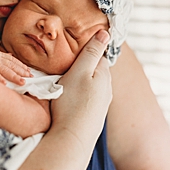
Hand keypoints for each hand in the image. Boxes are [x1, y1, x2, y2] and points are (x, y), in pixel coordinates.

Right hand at [46, 31, 113, 145]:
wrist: (73, 137)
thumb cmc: (73, 102)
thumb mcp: (79, 72)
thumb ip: (91, 52)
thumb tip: (105, 32)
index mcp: (104, 75)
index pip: (98, 54)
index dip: (86, 48)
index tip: (72, 44)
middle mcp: (106, 88)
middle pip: (95, 69)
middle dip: (83, 63)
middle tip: (64, 59)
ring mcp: (101, 103)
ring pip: (90, 83)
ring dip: (80, 78)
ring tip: (63, 76)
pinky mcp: (93, 113)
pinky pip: (87, 95)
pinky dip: (79, 91)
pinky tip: (69, 95)